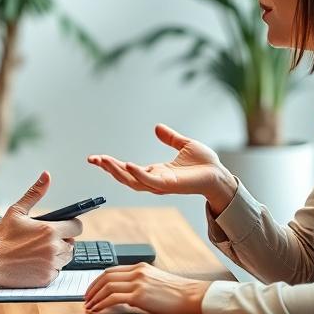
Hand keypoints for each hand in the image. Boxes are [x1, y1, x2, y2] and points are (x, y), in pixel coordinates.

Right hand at [0, 172, 82, 288]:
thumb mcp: (16, 211)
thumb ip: (34, 193)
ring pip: (66, 258)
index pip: (77, 227)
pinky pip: (57, 272)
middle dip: (63, 241)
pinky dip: (50, 268)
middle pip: (72, 244)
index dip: (72, 225)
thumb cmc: (1, 236)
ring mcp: (50, 265)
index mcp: (49, 230)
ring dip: (58, 255)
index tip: (65, 226)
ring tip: (41, 251)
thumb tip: (46, 175)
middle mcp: (53, 248)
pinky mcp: (46, 279)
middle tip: (47, 240)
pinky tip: (36, 263)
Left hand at [83, 263, 210, 313]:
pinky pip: (113, 297)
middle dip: (92, 288)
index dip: (97, 281)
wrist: (190, 296)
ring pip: (107, 286)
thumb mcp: (154, 282)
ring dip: (95, 297)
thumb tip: (120, 295)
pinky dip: (102, 304)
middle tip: (86, 299)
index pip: (111, 270)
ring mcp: (138, 282)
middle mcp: (137, 271)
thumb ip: (138, 283)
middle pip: (106, 276)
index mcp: (140, 267)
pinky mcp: (139, 294)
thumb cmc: (175, 293)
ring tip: (89, 306)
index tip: (91, 290)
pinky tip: (98, 310)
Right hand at [87, 123, 237, 213]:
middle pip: (125, 177)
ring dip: (117, 172)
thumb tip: (157, 128)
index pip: (128, 170)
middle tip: (94, 159)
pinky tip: (127, 165)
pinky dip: (138, 174)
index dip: (112, 165)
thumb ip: (170, 138)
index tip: (96, 158)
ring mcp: (161, 184)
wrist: (220, 175)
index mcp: (156, 172)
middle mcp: (156, 180)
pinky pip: (150, 182)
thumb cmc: (205, 164)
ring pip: (133, 181)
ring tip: (104, 162)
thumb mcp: (184, 145)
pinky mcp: (170, 185)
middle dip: (109, 169)